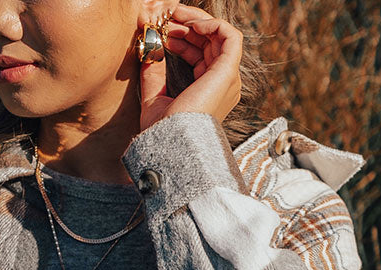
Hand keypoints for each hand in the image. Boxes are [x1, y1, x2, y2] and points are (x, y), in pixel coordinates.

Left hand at [139, 4, 242, 131]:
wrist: (171, 142)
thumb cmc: (162, 131)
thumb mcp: (154, 98)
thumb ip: (154, 75)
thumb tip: (151, 51)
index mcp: (208, 91)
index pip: (201, 55)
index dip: (183, 39)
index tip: (162, 32)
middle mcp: (221, 85)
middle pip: (212, 42)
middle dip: (190, 24)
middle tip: (169, 16)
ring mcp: (227, 79)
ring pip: (221, 35)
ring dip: (198, 20)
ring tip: (177, 15)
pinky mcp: (228, 72)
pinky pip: (230, 36)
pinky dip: (212, 24)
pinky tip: (190, 25)